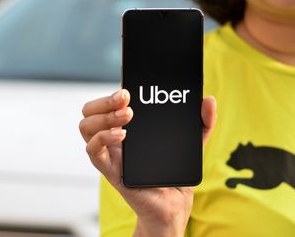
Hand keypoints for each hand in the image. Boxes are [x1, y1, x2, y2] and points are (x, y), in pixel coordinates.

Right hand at [79, 89, 216, 236]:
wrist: (173, 206)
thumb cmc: (175, 174)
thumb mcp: (193, 143)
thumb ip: (203, 122)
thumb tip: (209, 100)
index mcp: (126, 127)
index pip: (107, 103)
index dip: (112, 93)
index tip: (129, 88)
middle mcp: (113, 138)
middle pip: (89, 111)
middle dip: (104, 100)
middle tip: (125, 98)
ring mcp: (110, 153)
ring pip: (86, 127)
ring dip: (104, 116)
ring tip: (127, 116)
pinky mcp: (110, 170)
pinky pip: (94, 151)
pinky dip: (103, 138)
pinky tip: (122, 135)